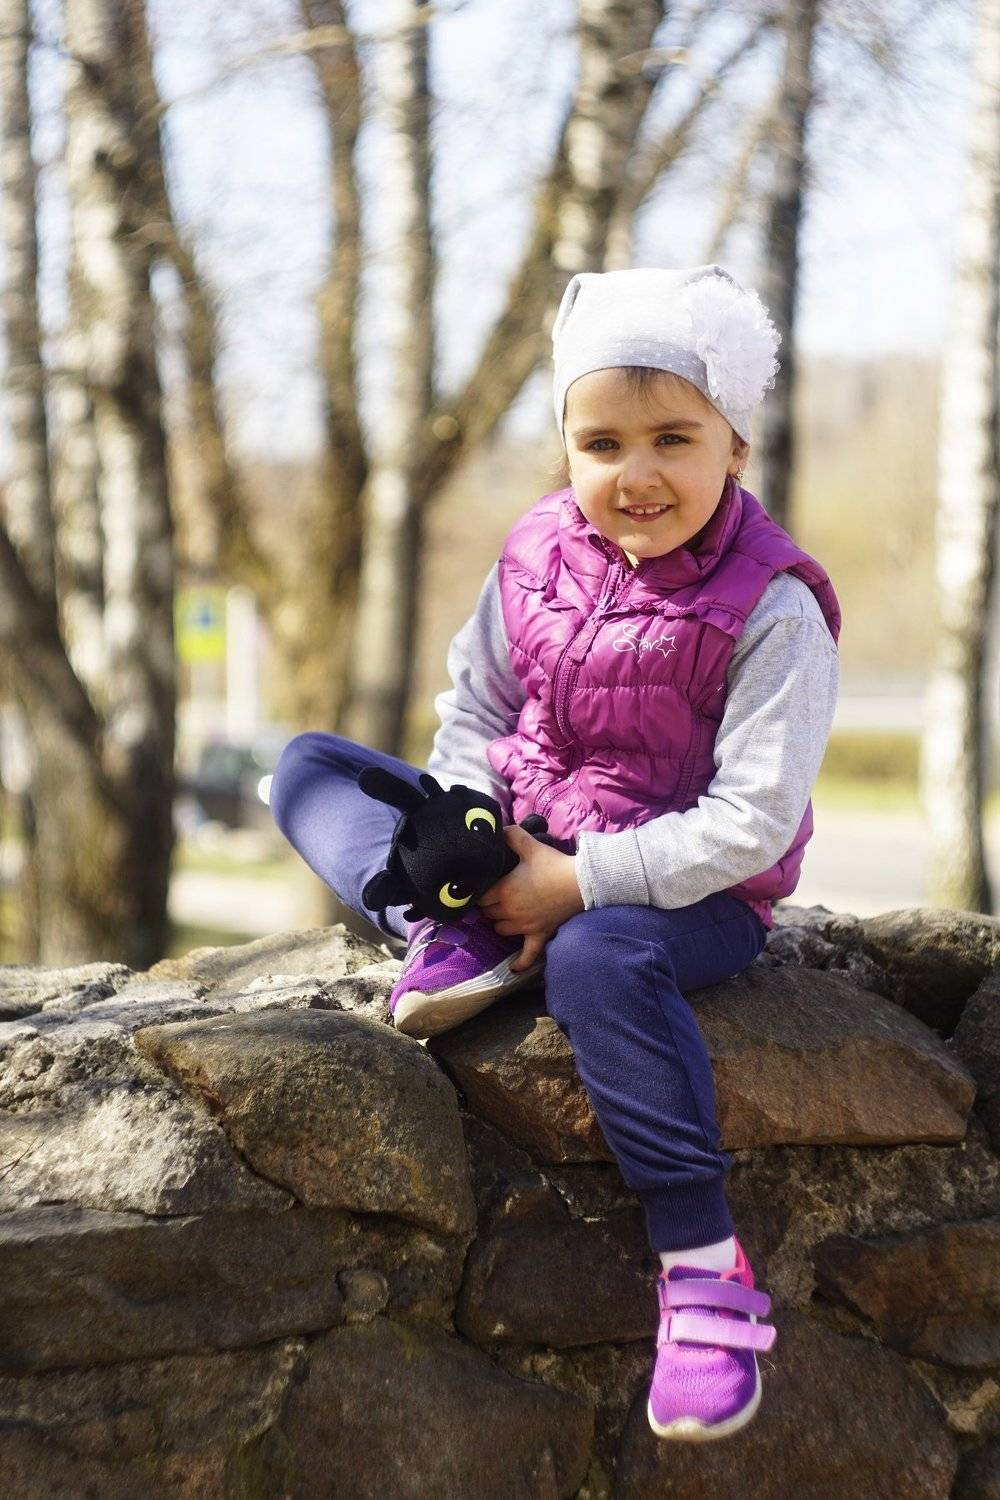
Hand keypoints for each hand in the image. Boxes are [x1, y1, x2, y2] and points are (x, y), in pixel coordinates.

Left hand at [476, 824, 585, 971]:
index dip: (481, 891)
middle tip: (497, 897)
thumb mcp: (530, 845)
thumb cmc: (553, 864)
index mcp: (504, 890)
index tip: (486, 886)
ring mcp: (524, 925)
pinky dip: (519, 962)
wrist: (581, 882)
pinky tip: (513, 968)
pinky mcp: (539, 935)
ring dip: (500, 923)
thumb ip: (511, 835)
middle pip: (488, 914)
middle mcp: (510, 911)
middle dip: (490, 906)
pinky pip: (527, 955)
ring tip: (506, 915)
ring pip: (500, 930)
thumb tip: (498, 828)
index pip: (480, 896)